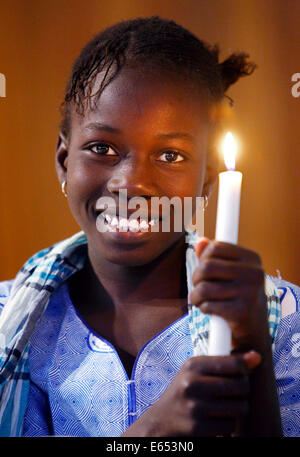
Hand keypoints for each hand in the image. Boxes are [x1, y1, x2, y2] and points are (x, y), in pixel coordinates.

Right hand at [122, 352, 260, 436]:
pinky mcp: (198, 428)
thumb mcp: (198, 372)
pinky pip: (230, 426)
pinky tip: (215, 421)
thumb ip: (228, 364)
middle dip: (241, 392)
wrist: (161, 421)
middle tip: (231, 394)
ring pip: (239, 407)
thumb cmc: (186, 392)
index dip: (243, 371)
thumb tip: (258, 357)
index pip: (235, 363)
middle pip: (241, 386)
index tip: (238, 375)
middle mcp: (192, 383)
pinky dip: (227, 425)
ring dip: (236, 410)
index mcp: (194, 365)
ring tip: (223, 407)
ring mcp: (195, 407)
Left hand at [190, 238, 269, 352]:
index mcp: (253, 259)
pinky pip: (208, 305)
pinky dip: (203, 309)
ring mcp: (250, 293)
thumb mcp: (229, 274)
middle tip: (198, 287)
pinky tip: (208, 310)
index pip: (216, 248)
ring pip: (204, 288)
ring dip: (195, 296)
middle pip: (207, 266)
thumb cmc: (237, 297)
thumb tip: (200, 241)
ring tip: (198, 300)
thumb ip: (213, 257)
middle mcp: (255, 273)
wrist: (253, 331)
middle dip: (196, 278)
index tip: (204, 271)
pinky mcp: (242, 312)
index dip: (203, 259)